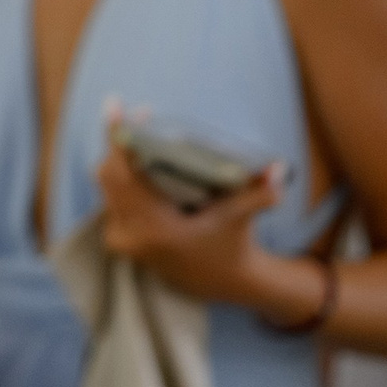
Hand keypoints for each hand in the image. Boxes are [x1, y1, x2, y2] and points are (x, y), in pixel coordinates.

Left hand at [98, 119, 285, 312]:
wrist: (223, 282)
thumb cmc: (234, 243)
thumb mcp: (245, 216)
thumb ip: (264, 193)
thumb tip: (280, 167)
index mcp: (158, 228)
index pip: (124, 174)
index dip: (118, 137)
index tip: (116, 104)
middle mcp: (134, 235)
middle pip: (109, 174)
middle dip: (121, 140)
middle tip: (141, 114)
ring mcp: (124, 241)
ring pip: (106, 186)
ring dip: (119, 157)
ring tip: (140, 129)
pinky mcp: (121, 243)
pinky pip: (109, 199)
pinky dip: (118, 177)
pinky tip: (135, 159)